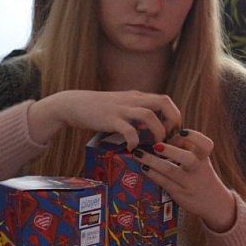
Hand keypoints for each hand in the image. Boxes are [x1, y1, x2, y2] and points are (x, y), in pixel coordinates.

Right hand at [28, 90, 180, 149]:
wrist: (72, 104)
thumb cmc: (98, 108)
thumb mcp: (122, 104)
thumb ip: (136, 110)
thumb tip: (153, 125)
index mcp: (137, 97)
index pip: (166, 100)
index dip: (174, 116)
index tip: (171, 133)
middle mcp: (133, 100)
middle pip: (164, 102)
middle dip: (173, 121)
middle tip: (169, 138)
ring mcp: (121, 109)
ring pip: (150, 115)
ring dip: (158, 132)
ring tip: (155, 145)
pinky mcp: (110, 119)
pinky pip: (128, 130)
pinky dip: (134, 141)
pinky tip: (132, 149)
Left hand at [131, 129, 236, 231]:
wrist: (214, 203)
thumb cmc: (201, 175)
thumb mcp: (200, 160)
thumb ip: (186, 146)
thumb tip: (164, 135)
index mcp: (204, 158)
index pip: (206, 145)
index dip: (194, 137)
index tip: (182, 132)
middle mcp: (198, 170)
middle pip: (188, 159)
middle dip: (171, 150)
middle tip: (156, 145)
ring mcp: (188, 183)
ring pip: (170, 170)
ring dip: (152, 161)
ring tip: (138, 154)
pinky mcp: (178, 193)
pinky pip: (163, 181)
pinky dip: (151, 173)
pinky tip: (143, 167)